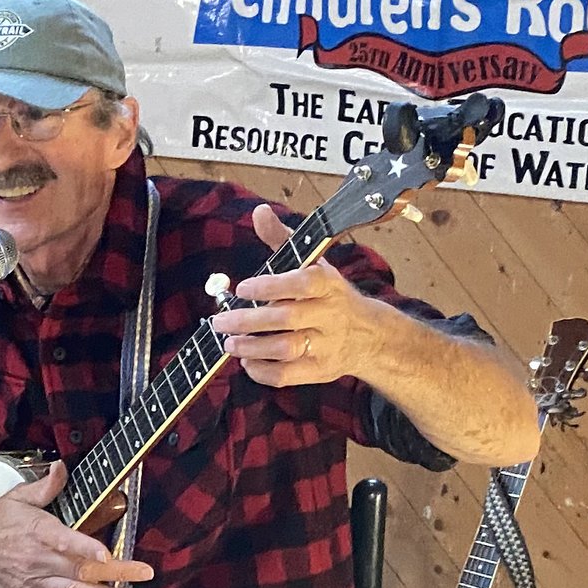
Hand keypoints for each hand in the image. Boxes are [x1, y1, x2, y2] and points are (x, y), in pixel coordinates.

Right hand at [0, 461, 153, 587]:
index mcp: (37, 531)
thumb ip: (45, 486)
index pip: (64, 541)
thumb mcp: (18, 497)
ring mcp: (35, 581)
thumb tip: (62, 467)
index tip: (106, 555)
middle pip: (80, 569)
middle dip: (114, 574)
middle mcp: (38, 559)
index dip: (86, 548)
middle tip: (142, 574)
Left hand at [207, 202, 386, 386]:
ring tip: (230, 343)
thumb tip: (259, 212)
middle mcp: (330, 315)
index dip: (271, 285)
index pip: (302, 283)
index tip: (242, 288)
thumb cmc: (327, 295)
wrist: (368, 335)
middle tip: (220, 322)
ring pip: (287, 349)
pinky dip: (263, 371)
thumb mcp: (312, 262)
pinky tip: (247, 361)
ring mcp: (327, 345)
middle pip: (288, 318)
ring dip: (252, 347)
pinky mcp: (321, 371)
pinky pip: (288, 376)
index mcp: (328, 284)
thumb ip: (282, 239)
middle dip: (248, 321)